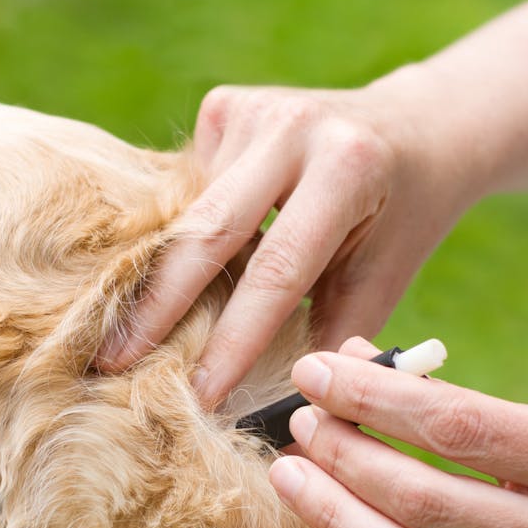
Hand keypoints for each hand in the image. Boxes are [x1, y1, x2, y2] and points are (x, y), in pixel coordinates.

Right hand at [95, 72, 480, 406]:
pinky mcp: (226, 106)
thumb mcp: (384, 279)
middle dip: (158, 307)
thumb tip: (281, 420)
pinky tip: (174, 271)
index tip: (199, 395)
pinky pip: (188, 189)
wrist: (415, 129)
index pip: (277, 269)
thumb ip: (332, 339)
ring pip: (189, 212)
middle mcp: (293, 127)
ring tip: (124, 335)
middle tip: (112, 365)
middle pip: (207, 230)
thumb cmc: (400, 220)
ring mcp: (253, 109)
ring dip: (163, 275)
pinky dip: (182, 236)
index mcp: (347, 168)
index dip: (234, 339)